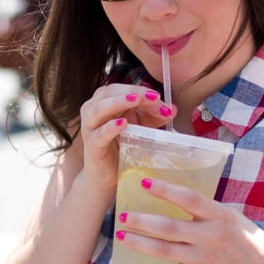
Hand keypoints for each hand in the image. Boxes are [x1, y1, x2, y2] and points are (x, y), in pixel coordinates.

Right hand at [78, 84, 175, 198]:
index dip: (142, 90)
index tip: (159, 97)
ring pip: (100, 108)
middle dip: (134, 92)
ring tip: (135, 99)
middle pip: (111, 93)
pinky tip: (122, 124)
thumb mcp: (139, 127)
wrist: (106, 175)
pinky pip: (100, 134)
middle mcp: (93, 109)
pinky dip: (110, 127)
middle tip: (153, 97)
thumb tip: (172, 108)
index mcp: (104, 100)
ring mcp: (90, 127)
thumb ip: (153, 116)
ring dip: (119, 102)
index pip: (123, 88)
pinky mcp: (91, 145)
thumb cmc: (119, 146)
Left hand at [114, 176, 263, 263]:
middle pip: (168, 227)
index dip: (164, 189)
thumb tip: (177, 197)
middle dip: (141, 220)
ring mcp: (202, 259)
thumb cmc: (251, 243)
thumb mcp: (235, 218)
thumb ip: (209, 210)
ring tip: (120, 234)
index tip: (143, 182)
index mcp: (220, 216)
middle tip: (122, 214)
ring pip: (162, 250)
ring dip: (138, 242)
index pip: (188, 199)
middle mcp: (210, 237)